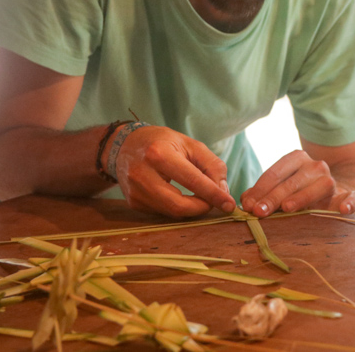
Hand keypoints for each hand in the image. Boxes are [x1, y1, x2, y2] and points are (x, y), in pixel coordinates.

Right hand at [114, 124, 236, 217]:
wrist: (125, 145)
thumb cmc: (163, 142)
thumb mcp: (191, 144)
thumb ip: (212, 165)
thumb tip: (223, 191)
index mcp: (159, 154)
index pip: (192, 181)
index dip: (213, 195)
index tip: (229, 205)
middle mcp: (143, 175)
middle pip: (179, 205)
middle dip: (202, 207)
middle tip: (215, 202)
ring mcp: (135, 191)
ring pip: (171, 212)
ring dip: (192, 209)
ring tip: (201, 197)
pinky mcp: (133, 202)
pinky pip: (162, 212)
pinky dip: (177, 207)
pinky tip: (181, 195)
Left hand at [240, 150, 354, 217]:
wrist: (335, 193)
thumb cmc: (300, 191)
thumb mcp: (281, 188)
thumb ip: (262, 193)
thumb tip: (245, 201)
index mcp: (297, 159)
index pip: (276, 172)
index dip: (261, 189)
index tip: (248, 205)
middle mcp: (316, 166)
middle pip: (293, 181)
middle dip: (274, 196)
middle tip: (259, 212)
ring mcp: (333, 180)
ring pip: (320, 186)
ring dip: (303, 197)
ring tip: (288, 208)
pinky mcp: (348, 195)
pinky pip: (351, 197)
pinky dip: (349, 202)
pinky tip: (342, 209)